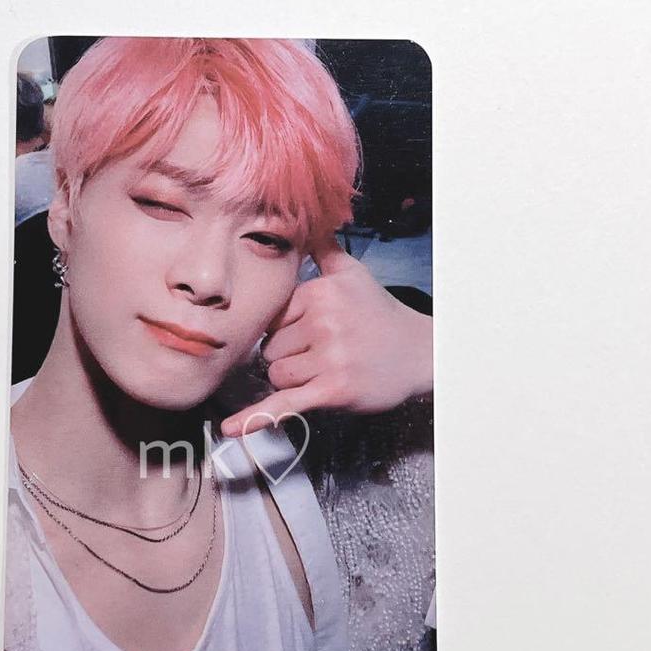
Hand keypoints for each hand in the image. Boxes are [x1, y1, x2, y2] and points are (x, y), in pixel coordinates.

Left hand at [220, 234, 432, 436]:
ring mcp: (330, 358)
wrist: (421, 353)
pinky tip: (230, 428)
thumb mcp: (353, 274)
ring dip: (294, 380)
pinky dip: (255, 419)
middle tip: (325, 353)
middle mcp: (324, 322)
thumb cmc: (381, 315)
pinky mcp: (334, 390)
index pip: (270, 318)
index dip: (284, 330)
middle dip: (288, 356)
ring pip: (276, 376)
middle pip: (270, 349)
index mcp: (320, 293)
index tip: (310, 332)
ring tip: (327, 370)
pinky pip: (285, 404)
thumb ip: (323, 249)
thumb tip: (304, 221)